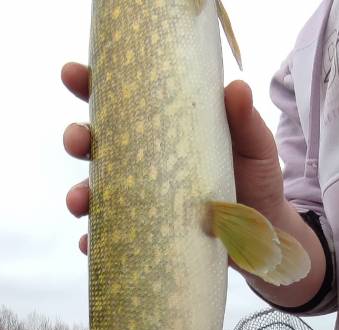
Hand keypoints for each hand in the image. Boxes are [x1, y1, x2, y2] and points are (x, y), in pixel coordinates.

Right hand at [61, 64, 285, 254]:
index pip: (121, 101)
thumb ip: (246, 122)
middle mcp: (144, 163)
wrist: (264, 235)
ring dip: (79, 195)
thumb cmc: (256, 181)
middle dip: (77, 138)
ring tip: (78, 204)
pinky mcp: (146, 235)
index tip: (73, 75)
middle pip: (97, 145)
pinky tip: (90, 245)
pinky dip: (95, 242)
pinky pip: (112, 239)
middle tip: (77, 141)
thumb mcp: (255, 149)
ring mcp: (141, 200)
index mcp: (164, 131)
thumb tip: (238, 89)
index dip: (91, 85)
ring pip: (96, 193)